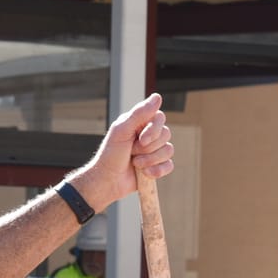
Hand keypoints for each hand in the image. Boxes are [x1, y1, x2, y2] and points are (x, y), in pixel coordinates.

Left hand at [71, 94, 173, 208]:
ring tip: (135, 163)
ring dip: (150, 160)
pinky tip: (145, 173)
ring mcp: (154, 151)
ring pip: (169, 150)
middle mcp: (149, 135)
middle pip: (166, 134)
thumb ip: (139, 113)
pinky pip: (169, 165)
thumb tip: (157, 97)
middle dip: (148, 147)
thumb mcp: (122, 130)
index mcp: (140, 123)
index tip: (141, 139)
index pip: (159, 118)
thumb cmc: (111, 154)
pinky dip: (157, 170)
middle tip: (132, 152)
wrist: (108, 180)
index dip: (153, 130)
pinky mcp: (157, 166)